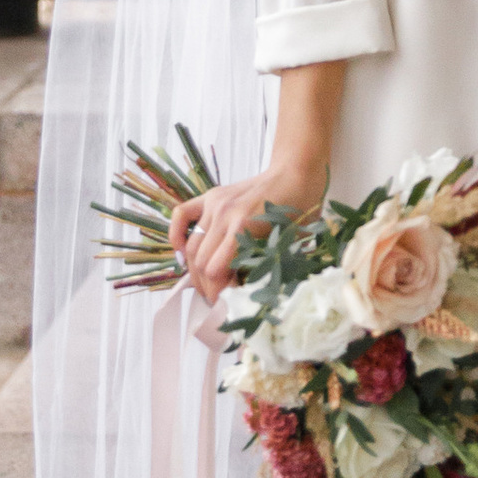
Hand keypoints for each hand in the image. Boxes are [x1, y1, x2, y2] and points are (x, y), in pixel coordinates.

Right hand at [170, 154, 325, 302]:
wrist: (297, 171)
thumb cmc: (301, 210)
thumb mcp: (288, 244)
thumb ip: (263, 266)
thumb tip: (245, 295)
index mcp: (244, 227)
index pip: (215, 272)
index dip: (218, 294)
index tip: (228, 306)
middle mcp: (224, 215)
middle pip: (201, 263)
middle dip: (207, 288)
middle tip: (219, 301)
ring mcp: (215, 204)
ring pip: (192, 247)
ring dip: (195, 272)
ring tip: (207, 285)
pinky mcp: (211, 196)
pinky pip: (182, 215)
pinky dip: (176, 235)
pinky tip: (183, 252)